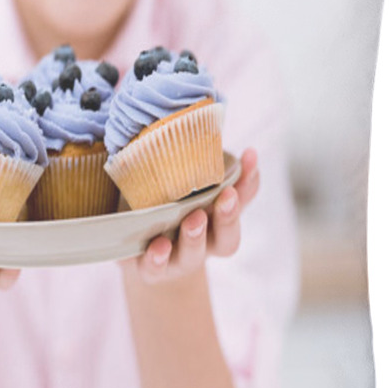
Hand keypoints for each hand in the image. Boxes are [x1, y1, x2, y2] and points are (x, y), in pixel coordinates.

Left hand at [120, 148, 260, 285]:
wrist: (138, 254)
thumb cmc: (161, 208)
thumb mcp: (172, 182)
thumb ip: (183, 161)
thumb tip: (186, 118)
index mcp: (217, 217)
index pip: (241, 198)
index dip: (249, 179)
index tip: (250, 154)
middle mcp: (205, 242)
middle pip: (227, 236)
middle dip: (229, 215)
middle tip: (226, 195)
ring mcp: (180, 259)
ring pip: (195, 254)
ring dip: (196, 237)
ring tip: (194, 219)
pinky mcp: (152, 270)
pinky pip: (156, 269)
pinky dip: (158, 258)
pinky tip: (158, 246)